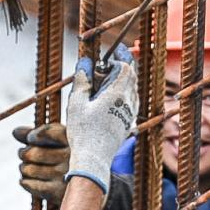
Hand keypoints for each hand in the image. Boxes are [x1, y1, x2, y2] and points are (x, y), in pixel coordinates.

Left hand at [14, 123, 69, 206]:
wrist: (94, 187)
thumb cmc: (73, 157)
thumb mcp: (63, 141)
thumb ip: (39, 133)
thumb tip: (15, 132)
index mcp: (74, 139)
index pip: (45, 133)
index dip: (32, 136)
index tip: (31, 139)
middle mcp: (71, 157)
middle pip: (31, 153)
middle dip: (24, 153)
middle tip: (25, 154)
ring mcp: (64, 175)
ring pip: (28, 169)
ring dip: (24, 168)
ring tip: (30, 168)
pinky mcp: (59, 192)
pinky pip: (30, 184)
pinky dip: (25, 181)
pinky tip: (29, 180)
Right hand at [64, 45, 137, 193]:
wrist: (93, 159)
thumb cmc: (83, 132)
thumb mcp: (77, 103)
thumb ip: (83, 80)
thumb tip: (85, 63)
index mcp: (117, 94)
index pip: (126, 68)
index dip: (121, 56)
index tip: (113, 50)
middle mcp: (128, 102)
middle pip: (132, 77)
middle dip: (121, 66)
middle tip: (107, 63)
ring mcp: (129, 113)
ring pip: (132, 89)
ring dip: (123, 80)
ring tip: (106, 79)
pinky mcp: (127, 122)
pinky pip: (131, 101)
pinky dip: (123, 92)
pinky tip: (110, 96)